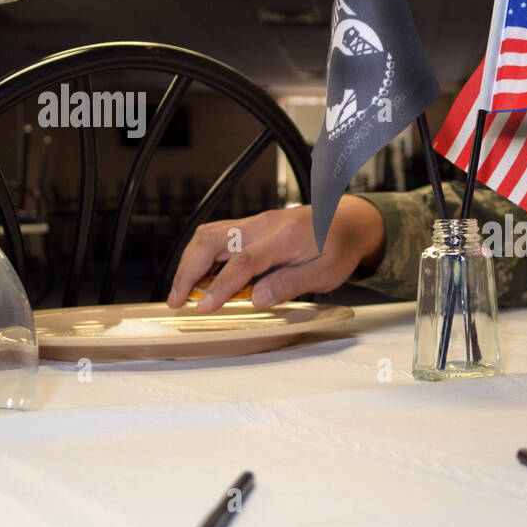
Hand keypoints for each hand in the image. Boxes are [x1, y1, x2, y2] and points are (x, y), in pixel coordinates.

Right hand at [166, 197, 386, 312]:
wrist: (349, 220)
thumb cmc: (341, 245)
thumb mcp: (328, 272)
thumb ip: (293, 283)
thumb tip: (258, 299)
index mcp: (284, 236)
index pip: (244, 261)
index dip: (221, 285)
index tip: (205, 306)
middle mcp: (264, 225)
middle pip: (213, 240)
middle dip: (189, 270)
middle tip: (178, 300)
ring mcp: (255, 224)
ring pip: (210, 235)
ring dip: (191, 263)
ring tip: (184, 292)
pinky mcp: (251, 228)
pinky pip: (218, 237)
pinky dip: (202, 257)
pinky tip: (201, 279)